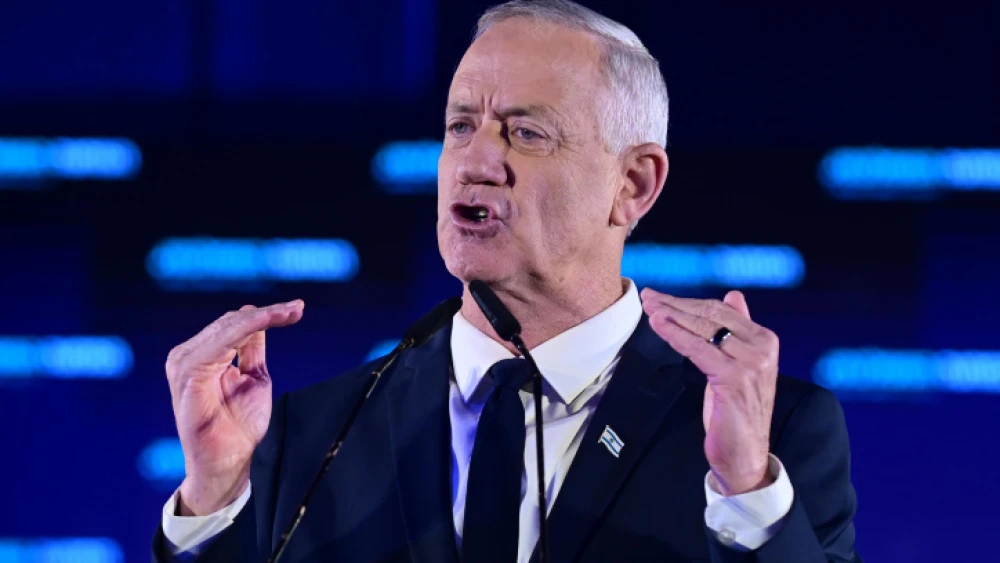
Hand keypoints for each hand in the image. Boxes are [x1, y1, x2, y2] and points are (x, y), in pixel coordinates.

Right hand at [165, 300, 304, 514]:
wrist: (228, 463)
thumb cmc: (239, 427)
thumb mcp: (252, 378)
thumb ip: (251, 349)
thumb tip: (257, 316)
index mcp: (202, 356)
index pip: (235, 326)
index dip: (267, 315)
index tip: (297, 309)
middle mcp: (189, 356)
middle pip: (232, 321)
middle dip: (269, 313)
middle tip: (297, 308)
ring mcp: (185, 363)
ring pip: (228, 326)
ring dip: (262, 316)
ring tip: (290, 312)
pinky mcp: (188, 372)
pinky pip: (220, 341)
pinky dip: (246, 327)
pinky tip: (269, 320)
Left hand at [640, 288, 777, 495]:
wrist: (745, 454)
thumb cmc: (736, 411)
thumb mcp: (737, 364)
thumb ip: (737, 330)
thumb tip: (733, 295)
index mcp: (764, 339)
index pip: (721, 310)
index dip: (688, 301)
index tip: (662, 297)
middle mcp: (762, 347)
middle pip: (710, 316)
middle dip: (675, 305)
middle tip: (648, 297)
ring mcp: (750, 362)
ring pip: (702, 329)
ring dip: (671, 315)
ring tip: (649, 306)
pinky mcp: (734, 379)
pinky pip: (697, 349)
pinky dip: (675, 335)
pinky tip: (658, 325)